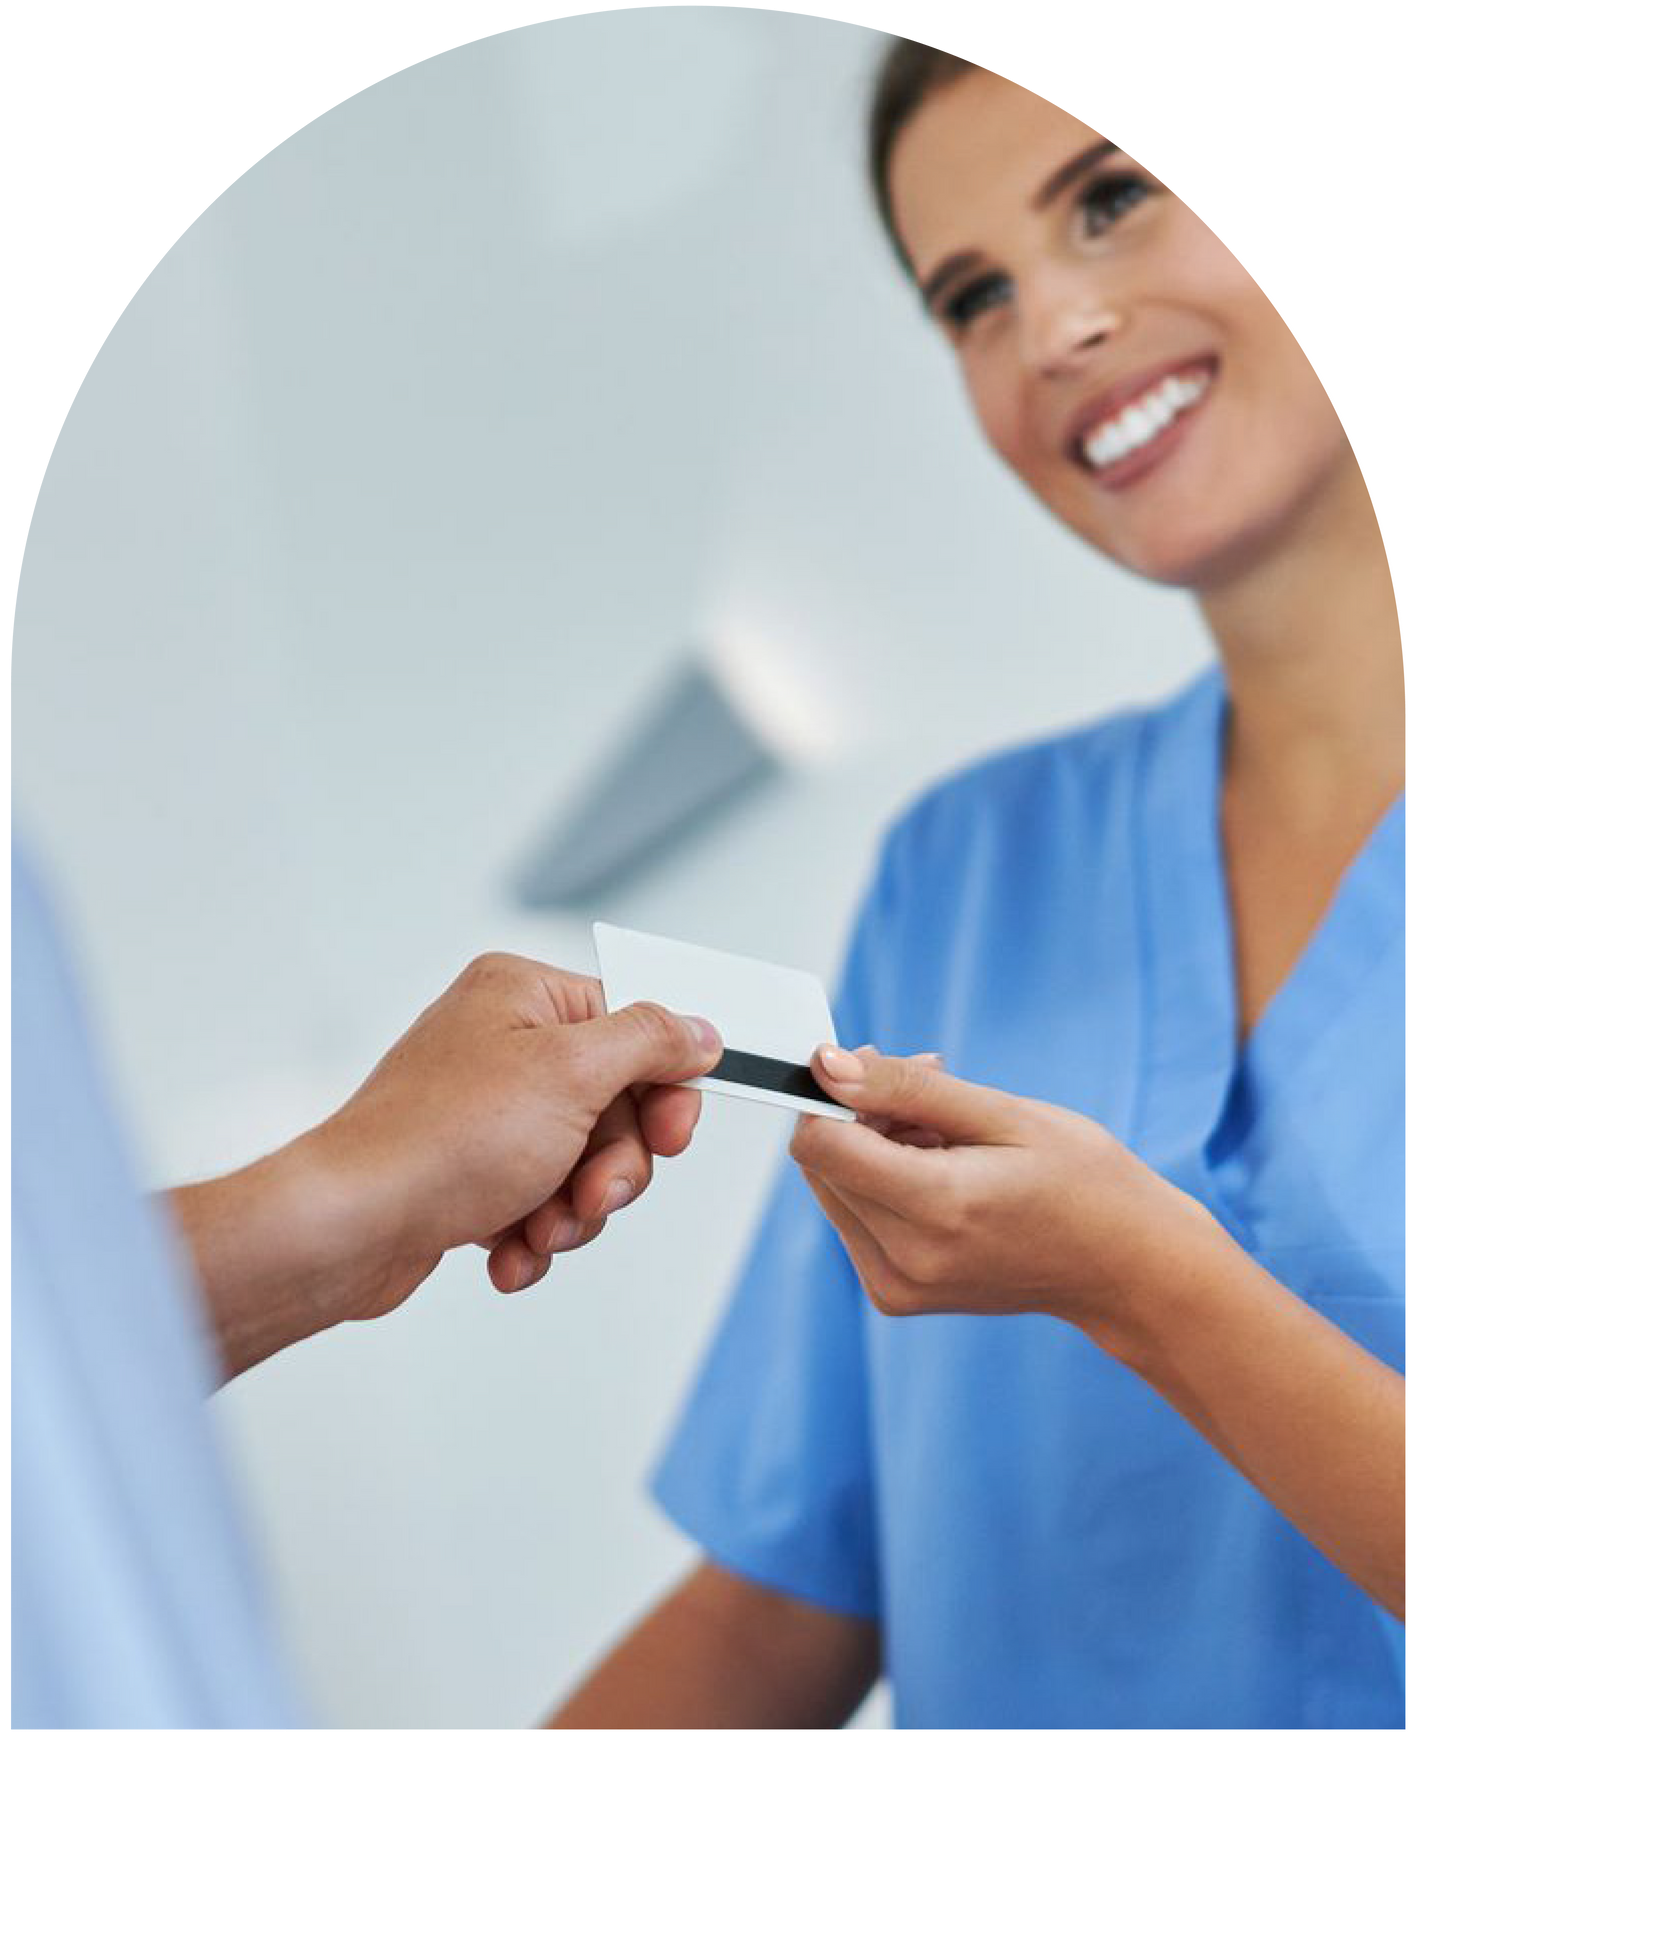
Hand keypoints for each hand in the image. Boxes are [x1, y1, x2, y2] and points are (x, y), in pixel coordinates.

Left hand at [175, 954, 722, 1379]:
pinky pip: (538, 1201)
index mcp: (523, 996)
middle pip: (616, 1106)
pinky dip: (533, 1235)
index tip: (671, 1136)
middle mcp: (501, 1043)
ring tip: (538, 1230)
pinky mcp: (469, 1170)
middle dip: (611, 1169)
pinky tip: (507, 1253)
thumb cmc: (440, 1141)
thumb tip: (698, 1030)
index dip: (664, 1090)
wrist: (351, 1227)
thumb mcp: (572, 1073)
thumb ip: (649, 1042)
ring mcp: (484, 1110)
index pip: (634, 1028)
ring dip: (573, 1212)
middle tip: (591, 1195)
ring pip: (583, 1164)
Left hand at [788, 1043, 1225, 1355]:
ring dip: (875, 1147)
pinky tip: (945, 1170)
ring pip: (836, 1187)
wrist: (1125, 1268)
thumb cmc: (1083, 1181)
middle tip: (936, 1088)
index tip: (881, 1066)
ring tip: (952, 1134)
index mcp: (937, 1209)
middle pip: (824, 1162)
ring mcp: (898, 1286)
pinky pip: (857, 1218)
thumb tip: (827, 1066)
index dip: (835, 1093)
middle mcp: (906, 1259)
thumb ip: (905, 1088)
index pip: (821, 1144)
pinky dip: (885, 1182)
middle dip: (864, 1113)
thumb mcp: (1004, 1113)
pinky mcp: (895, 1295)